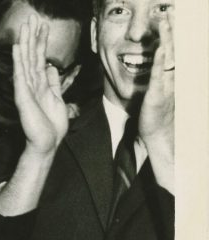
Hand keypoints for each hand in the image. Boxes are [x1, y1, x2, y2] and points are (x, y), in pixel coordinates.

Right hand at [12, 16, 68, 155]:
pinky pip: (21, 74)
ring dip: (25, 42)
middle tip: (31, 18)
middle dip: (32, 36)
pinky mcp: (23, 96)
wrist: (46, 142)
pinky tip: (19, 47)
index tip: (43, 26)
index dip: (41, 42)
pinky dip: (19, 60)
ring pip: (25, 61)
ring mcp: (26, 89)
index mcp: (40, 84)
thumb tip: (50, 67)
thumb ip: (52, 82)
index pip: (40, 58)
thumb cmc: (51, 125)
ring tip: (24, 25)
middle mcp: (31, 84)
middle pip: (32, 56)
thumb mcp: (57, 98)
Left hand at [138, 13, 173, 151]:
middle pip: (175, 48)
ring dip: (166, 39)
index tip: (172, 15)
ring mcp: (168, 84)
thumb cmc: (156, 111)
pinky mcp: (158, 94)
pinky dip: (159, 62)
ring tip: (164, 22)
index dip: (174, 32)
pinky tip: (158, 50)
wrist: (158, 134)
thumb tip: (157, 56)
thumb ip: (159, 72)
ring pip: (168, 57)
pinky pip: (158, 76)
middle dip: (173, 29)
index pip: (175, 48)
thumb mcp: (159, 88)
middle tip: (170, 11)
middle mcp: (174, 76)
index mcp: (173, 74)